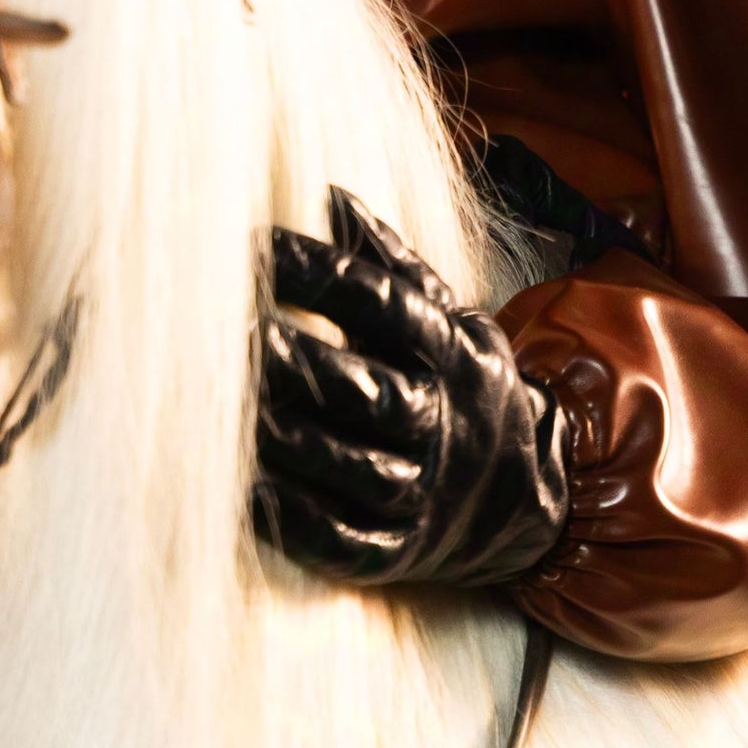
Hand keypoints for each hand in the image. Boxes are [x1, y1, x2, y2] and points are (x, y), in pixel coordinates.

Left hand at [254, 188, 569, 588]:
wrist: (529, 502)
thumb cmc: (467, 389)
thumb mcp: (454, 321)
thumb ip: (394, 264)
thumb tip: (330, 197)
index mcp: (452, 353)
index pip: (381, 303)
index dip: (317, 273)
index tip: (255, 245)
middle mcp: (441, 421)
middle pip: (360, 388)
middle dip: (289, 360)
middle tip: (223, 331)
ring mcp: (422, 491)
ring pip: (347, 465)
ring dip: (281, 438)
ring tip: (219, 409)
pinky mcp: (398, 550)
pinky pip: (341, 538)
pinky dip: (292, 520)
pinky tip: (241, 492)